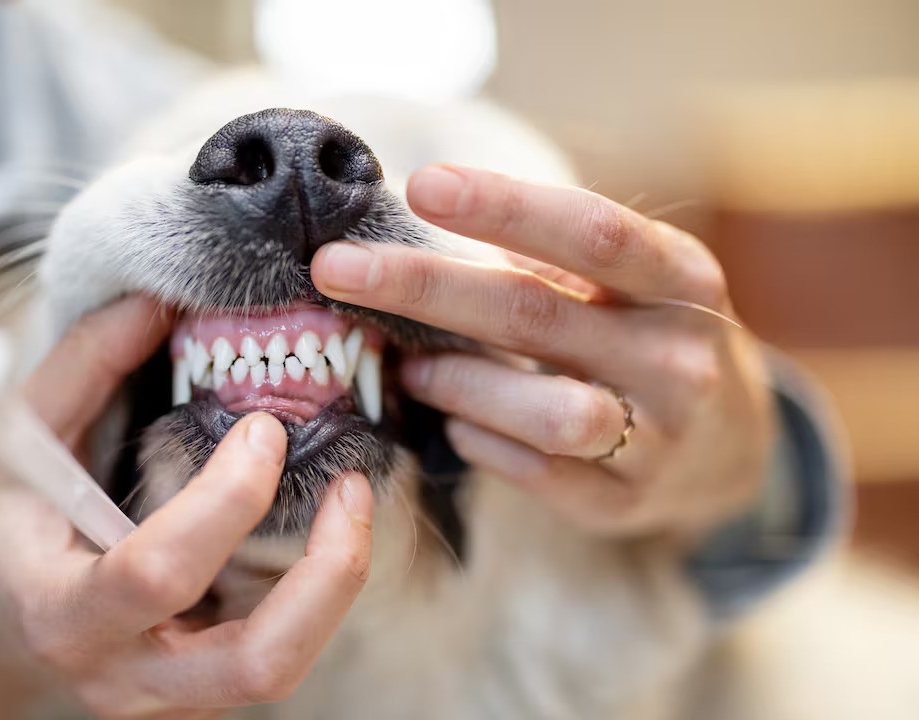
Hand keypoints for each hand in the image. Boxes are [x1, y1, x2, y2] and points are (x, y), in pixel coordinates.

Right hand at [0, 296, 373, 718]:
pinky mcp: (198, 692)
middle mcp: (121, 676)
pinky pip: (276, 654)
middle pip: (256, 665)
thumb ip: (84, 365)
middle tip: (352, 486)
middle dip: (327, 575)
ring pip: (280, 670)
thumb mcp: (15, 436)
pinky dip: (314, 593)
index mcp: (59, 612)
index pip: (156, 575)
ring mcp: (166, 699)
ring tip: (351, 499)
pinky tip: (319, 527)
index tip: (264, 428)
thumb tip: (158, 300)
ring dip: (335, 586)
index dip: (225, 501)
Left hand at [312, 165, 773, 539]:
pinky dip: (479, 442)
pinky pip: (535, 473)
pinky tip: (456, 422)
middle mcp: (680, 357)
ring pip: (543, 411)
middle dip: (424, 288)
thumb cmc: (648, 336)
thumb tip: (427, 211)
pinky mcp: (624, 502)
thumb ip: (550, 254)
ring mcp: (659, 438)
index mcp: (683, 280)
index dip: (506, 206)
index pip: (592, 232)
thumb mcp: (630, 283)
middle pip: (536, 315)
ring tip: (408, 367)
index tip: (421, 184)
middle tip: (335, 269)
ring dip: (456, 383)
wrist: (732, 446)